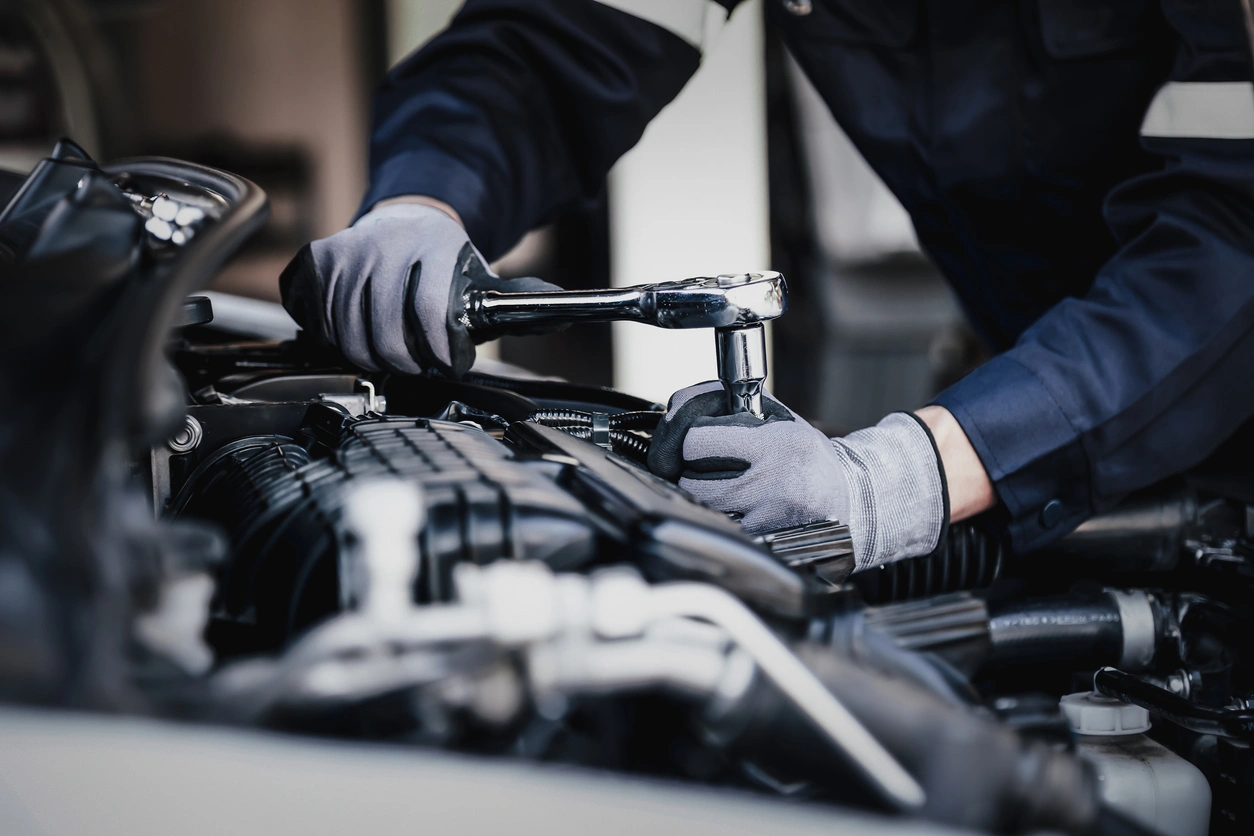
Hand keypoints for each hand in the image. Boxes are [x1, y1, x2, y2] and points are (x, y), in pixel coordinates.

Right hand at [280, 202, 561, 376]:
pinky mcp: (317, 262)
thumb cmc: (447, 262)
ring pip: (348, 336)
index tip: (447, 365)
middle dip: (407, 364)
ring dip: (371, 358)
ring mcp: (346, 252)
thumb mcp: (484, 278)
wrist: (407, 220)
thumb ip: (520, 301)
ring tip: (393, 354)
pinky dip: (337, 340)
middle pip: (385, 335)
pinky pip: (319, 322)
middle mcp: (385, 245)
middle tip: (419, 366)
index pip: (430, 313)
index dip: (439, 352)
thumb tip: (564, 313)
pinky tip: (359, 335)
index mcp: (433, 246)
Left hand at [647, 381, 947, 570]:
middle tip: (705, 468)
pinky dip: (718, 521)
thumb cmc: (807, 457)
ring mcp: (767, 521)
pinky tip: (734, 512)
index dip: (687, 439)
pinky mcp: (765, 546)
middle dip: (689, 472)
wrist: (852, 501)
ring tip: (724, 488)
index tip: (696, 441)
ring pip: (701, 510)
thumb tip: (677, 405)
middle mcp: (771, 484)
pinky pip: (720, 531)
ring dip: (701, 499)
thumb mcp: (778, 419)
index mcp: (774, 445)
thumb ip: (729, 406)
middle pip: (690, 481)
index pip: (695, 441)